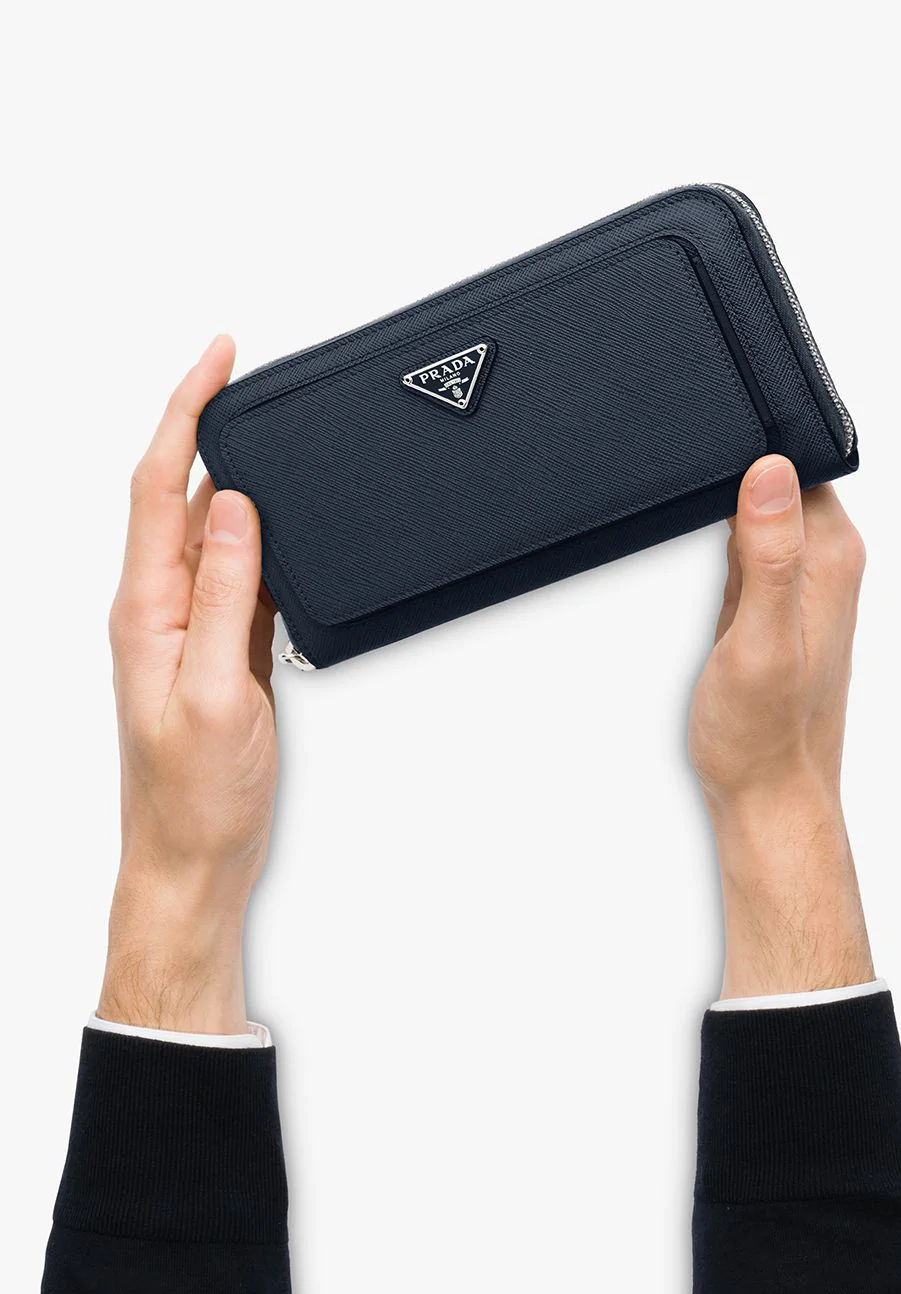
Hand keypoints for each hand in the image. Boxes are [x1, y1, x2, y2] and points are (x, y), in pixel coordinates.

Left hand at [99, 336, 277, 1032]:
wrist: (193, 858)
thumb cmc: (192, 795)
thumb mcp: (215, 691)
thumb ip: (223, 595)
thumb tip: (232, 506)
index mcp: (144, 608)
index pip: (156, 485)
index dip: (185, 411)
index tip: (218, 357)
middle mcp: (158, 607)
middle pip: (178, 492)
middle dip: (211, 427)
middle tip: (257, 382)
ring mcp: (187, 627)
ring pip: (210, 530)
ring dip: (240, 482)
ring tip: (279, 445)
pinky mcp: (217, 648)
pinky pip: (237, 573)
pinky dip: (261, 538)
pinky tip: (285, 529)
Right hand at [689, 455, 873, 998]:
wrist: (766, 792)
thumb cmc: (764, 734)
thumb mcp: (761, 641)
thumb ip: (770, 555)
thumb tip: (771, 471)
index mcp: (831, 559)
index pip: (797, 465)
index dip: (750, 456)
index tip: (711, 478)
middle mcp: (823, 563)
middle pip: (776, 479)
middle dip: (728, 483)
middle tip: (695, 526)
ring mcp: (797, 581)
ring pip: (757, 509)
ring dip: (721, 516)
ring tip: (701, 555)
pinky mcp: (769, 600)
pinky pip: (746, 545)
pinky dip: (718, 546)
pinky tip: (703, 572)